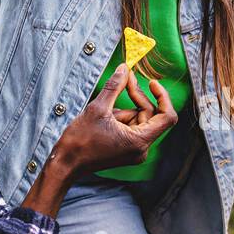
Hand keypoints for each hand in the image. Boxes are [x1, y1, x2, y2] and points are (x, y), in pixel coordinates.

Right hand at [22, 66, 176, 216]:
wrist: (65, 163)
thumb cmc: (79, 142)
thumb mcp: (98, 108)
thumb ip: (115, 86)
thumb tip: (124, 69)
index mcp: (139, 141)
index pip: (167, 117)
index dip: (163, 97)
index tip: (152, 83)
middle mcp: (141, 149)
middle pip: (150, 115)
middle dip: (136, 97)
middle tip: (124, 79)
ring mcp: (134, 150)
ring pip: (138, 119)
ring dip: (124, 109)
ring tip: (103, 113)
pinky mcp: (126, 149)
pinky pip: (131, 127)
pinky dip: (120, 118)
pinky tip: (104, 120)